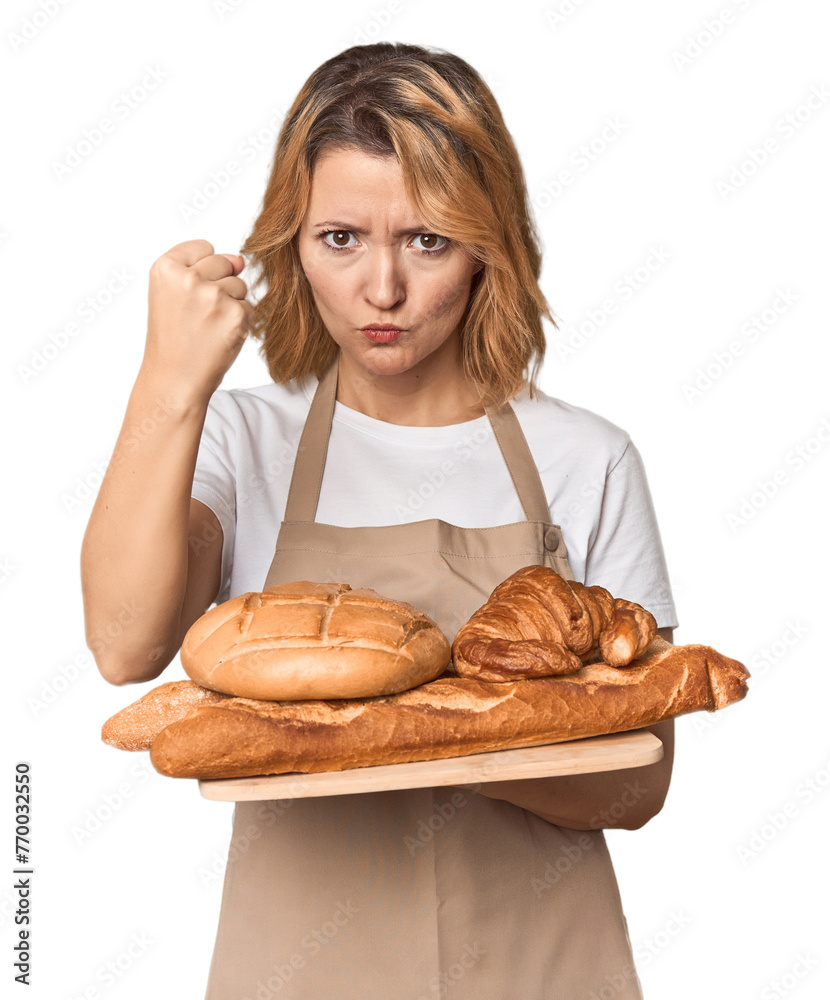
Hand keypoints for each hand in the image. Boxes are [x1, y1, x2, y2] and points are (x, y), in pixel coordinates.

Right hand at [140, 239, 255, 404]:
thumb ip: (203, 267)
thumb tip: (240, 260)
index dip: (201, 271)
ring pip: (240, 285)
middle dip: (218, 286)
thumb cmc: (173, 338)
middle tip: (198, 315)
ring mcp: (213, 296)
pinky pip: (250, 308)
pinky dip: (241, 323)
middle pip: (224, 263)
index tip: (189, 295)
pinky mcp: (236, 314)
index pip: (203, 247)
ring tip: (208, 327)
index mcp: (165, 268)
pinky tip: (220, 337)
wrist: (175, 379)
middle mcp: (189, 278)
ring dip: (231, 305)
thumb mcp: (173, 295)